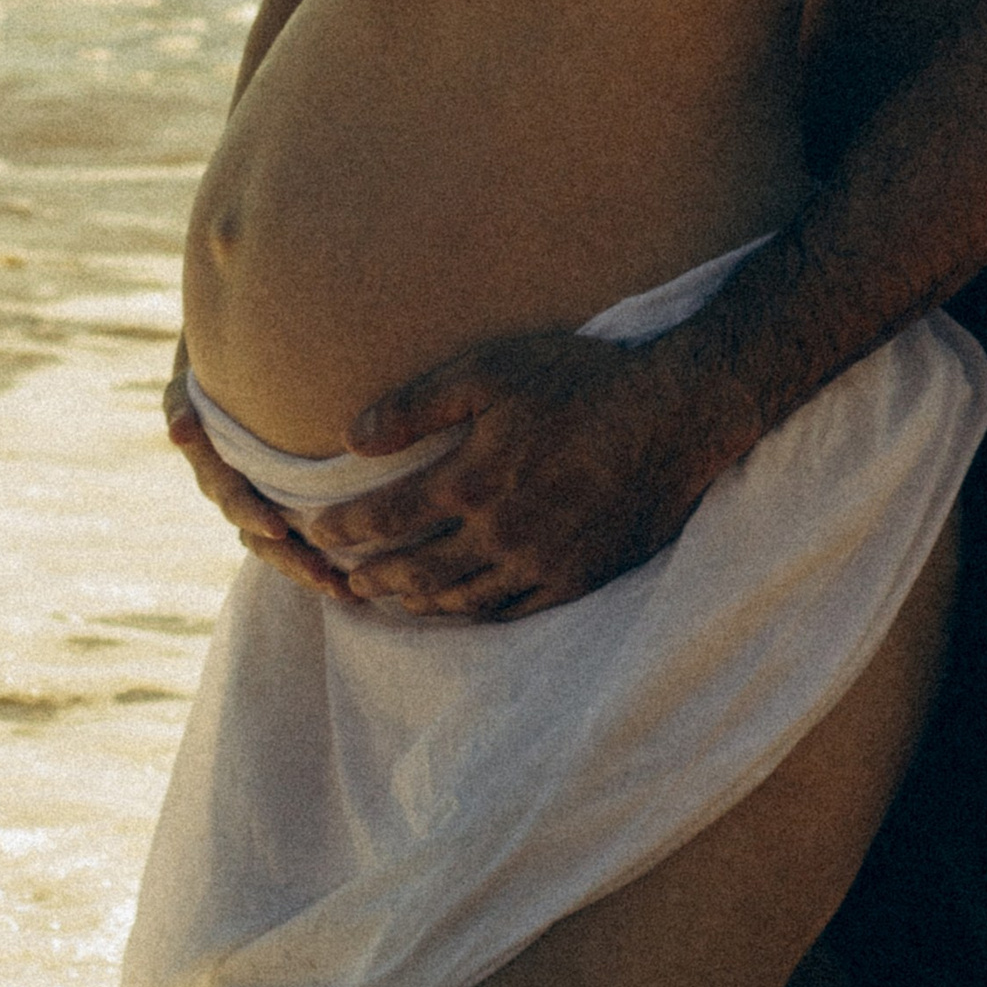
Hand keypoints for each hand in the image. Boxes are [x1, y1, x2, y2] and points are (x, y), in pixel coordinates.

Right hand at [164, 348, 357, 603]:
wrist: (226, 386)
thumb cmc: (208, 381)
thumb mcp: (187, 391)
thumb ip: (182, 409)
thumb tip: (179, 431)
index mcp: (216, 477)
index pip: (235, 503)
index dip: (253, 516)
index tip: (278, 529)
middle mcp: (238, 502)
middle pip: (265, 543)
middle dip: (295, 563)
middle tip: (329, 580)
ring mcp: (262, 510)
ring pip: (286, 552)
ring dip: (313, 573)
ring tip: (349, 591)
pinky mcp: (288, 511)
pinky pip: (305, 544)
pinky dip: (327, 562)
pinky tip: (359, 578)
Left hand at [296, 325, 726, 620]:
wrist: (673, 418)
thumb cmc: (580, 382)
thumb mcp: (491, 370)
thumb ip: (417, 405)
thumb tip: (352, 436)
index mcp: (470, 481)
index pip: (385, 519)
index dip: (343, 530)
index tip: (314, 534)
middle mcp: (497, 534)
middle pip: (415, 570)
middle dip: (371, 576)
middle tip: (341, 581)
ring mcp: (538, 564)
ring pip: (459, 600)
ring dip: (415, 603)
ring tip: (388, 601)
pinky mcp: (575, 579)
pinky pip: (511, 612)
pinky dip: (473, 615)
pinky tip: (458, 610)